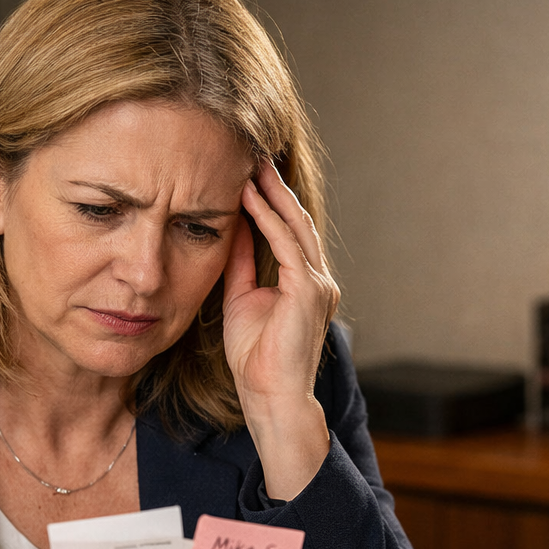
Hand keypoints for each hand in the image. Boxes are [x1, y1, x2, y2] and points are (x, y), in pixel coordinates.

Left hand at [222, 161, 337, 498]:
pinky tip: (248, 196)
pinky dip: (266, 217)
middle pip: (296, 220)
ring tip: (251, 163)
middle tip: (255, 152)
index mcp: (305, 284)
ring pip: (294, 226)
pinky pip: (285, 244)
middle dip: (275, 186)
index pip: (289, 232)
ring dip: (271, 193)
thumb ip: (240, 264)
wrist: (270, 396)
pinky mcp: (308, 291)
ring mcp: (317, 284)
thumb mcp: (240, 299)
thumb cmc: (255, 359)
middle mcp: (318, 280)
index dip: (270, 201)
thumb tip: (230, 226)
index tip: (249, 173)